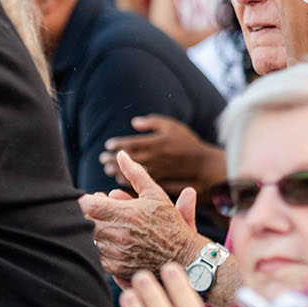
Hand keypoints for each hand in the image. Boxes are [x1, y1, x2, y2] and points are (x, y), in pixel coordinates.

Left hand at [79, 151, 206, 280]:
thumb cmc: (169, 221)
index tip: (90, 199)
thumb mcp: (155, 193)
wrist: (182, 253)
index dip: (84, 201)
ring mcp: (116, 252)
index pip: (88, 205)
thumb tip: (121, 155)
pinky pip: (96, 257)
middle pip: (84, 222)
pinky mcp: (116, 267)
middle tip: (98, 211)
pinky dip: (98, 248)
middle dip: (87, 215)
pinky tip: (108, 242)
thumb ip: (135, 173)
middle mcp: (118, 234)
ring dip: (92, 231)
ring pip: (88, 240)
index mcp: (127, 213)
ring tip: (106, 225)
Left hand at [103, 116, 227, 195]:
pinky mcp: (158, 183)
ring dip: (115, 171)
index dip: (116, 144)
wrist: (204, 165)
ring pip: (128, 173)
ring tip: (108, 169)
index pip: (129, 144)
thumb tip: (135, 122)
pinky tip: (120, 180)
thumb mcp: (173, 126)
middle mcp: (154, 158)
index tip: (109, 145)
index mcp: (156, 143)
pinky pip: (137, 184)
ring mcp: (155, 172)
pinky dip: (125, 182)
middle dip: (111, 158)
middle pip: (125, 159)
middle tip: (103, 158)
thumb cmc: (188, 143)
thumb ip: (153, 122)